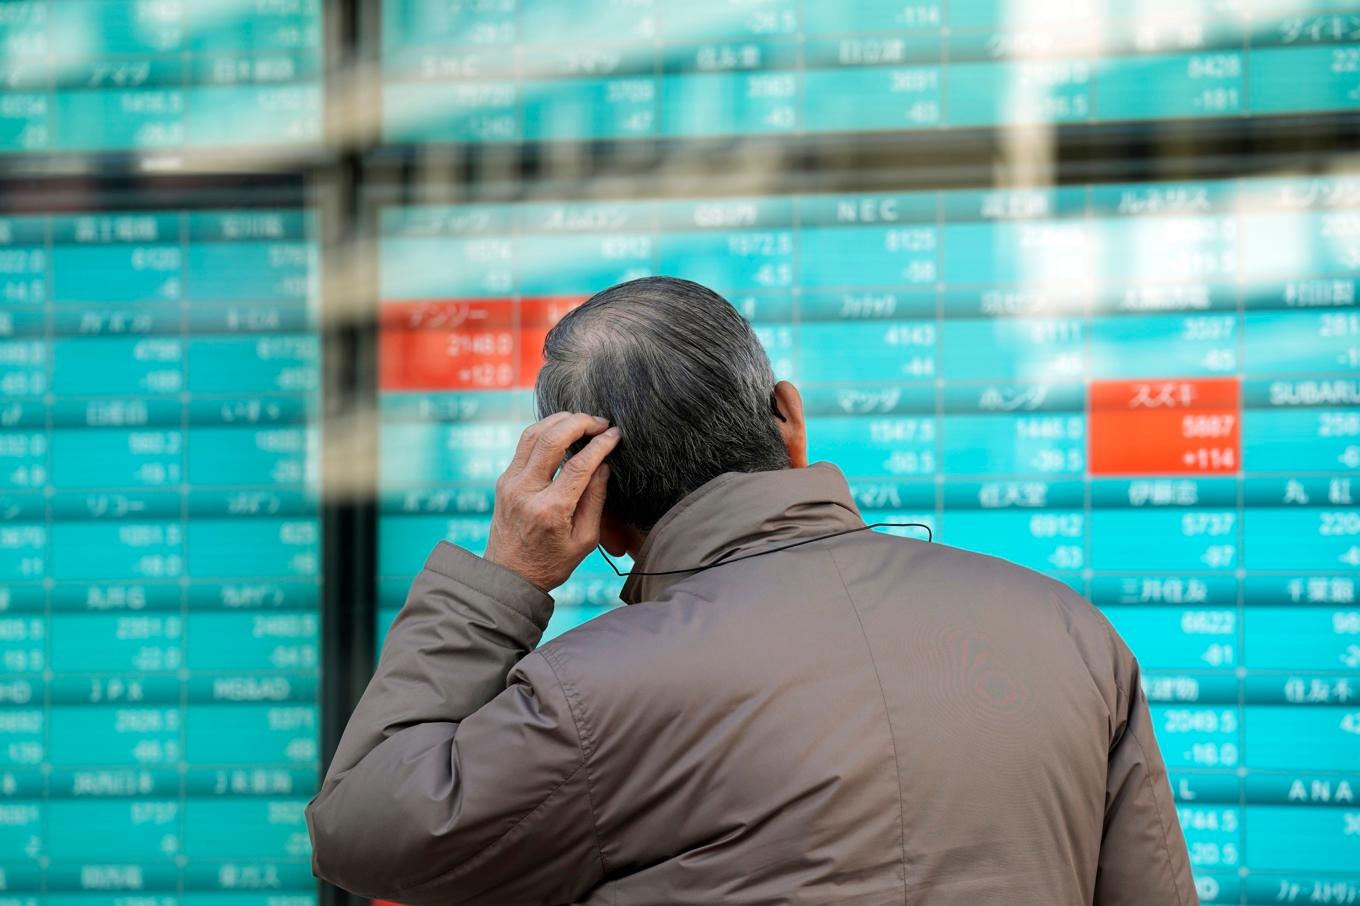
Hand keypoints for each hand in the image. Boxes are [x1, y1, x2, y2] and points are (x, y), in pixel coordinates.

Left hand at [483, 412, 620, 591]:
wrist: (508, 575)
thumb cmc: (552, 563)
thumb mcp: (585, 539)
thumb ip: (595, 500)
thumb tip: (603, 465)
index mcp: (550, 510)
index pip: (578, 465)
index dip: (600, 445)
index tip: (616, 434)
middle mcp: (526, 491)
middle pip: (551, 439)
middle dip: (580, 423)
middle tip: (601, 422)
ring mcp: (510, 483)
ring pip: (533, 434)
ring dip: (560, 421)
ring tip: (583, 421)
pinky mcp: (504, 479)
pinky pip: (524, 444)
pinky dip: (545, 431)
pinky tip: (563, 430)